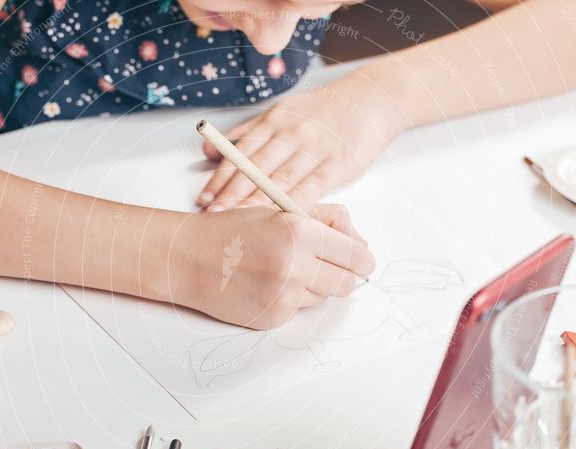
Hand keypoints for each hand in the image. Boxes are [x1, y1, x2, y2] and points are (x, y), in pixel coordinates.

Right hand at [167, 203, 374, 329]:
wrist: (188, 257)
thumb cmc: (234, 230)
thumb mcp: (282, 209)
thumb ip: (328, 219)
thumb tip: (363, 245)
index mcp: (301, 232)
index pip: (357, 257)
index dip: (361, 260)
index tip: (359, 261)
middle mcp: (295, 266)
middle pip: (348, 284)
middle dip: (341, 275)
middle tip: (324, 266)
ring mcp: (284, 296)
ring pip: (323, 298)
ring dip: (311, 286)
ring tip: (280, 270)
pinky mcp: (273, 317)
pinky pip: (298, 311)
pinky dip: (288, 300)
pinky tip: (265, 285)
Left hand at [198, 72, 407, 210]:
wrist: (370, 101)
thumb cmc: (320, 112)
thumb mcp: (281, 112)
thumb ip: (245, 133)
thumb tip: (207, 150)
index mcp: (274, 120)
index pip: (241, 153)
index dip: (221, 177)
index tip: (205, 198)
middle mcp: (292, 133)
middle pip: (256, 168)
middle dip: (232, 193)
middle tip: (214, 214)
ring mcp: (315, 149)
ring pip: (280, 180)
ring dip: (257, 202)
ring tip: (238, 220)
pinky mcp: (337, 165)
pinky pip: (311, 188)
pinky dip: (293, 204)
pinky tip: (279, 220)